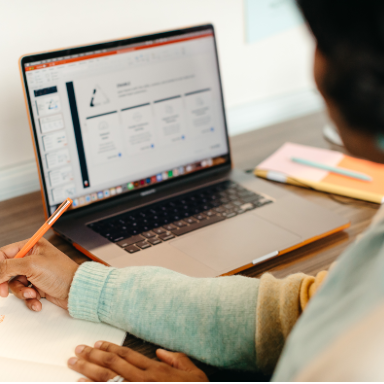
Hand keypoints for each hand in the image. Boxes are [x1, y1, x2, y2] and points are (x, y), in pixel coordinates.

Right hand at [0, 238, 78, 310]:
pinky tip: (37, 300)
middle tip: (4, 291)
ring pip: (14, 284)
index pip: (4, 253)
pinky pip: (24, 293)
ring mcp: (35, 273)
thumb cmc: (62, 273)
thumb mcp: (32, 266)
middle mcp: (32, 258)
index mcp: (32, 246)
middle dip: (6, 283)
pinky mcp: (38, 286)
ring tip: (32, 294)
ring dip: (21, 292)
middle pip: (6, 270)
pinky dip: (29, 299)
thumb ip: (8, 266)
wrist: (77, 291)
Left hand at [68, 342, 208, 381]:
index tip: (97, 343)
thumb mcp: (192, 371)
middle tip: (77, 350)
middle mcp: (143, 379)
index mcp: (155, 369)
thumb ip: (176, 358)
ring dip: (88, 370)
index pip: (127, 355)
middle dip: (93, 356)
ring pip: (107, 379)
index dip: (110, 348)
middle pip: (112, 364)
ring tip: (74, 363)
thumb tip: (160, 351)